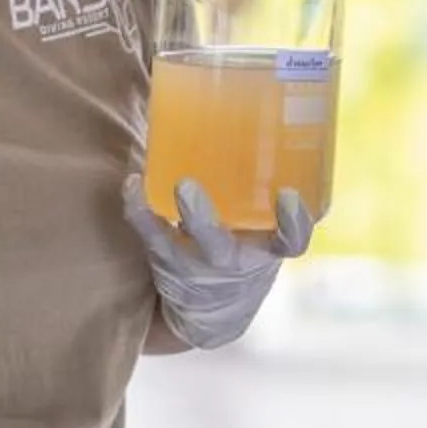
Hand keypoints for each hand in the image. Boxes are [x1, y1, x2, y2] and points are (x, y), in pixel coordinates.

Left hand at [122, 176, 311, 350]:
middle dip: (201, 219)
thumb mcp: (271, 237)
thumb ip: (273, 194)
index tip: (289, 195)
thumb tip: (274, 114)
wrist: (215, 313)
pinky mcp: (165, 261)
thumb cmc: (248, 252)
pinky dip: (138, 210)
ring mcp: (193, 265)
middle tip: (186, 186)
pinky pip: (149, 238)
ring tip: (144, 181)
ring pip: (173, 246)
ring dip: (156, 216)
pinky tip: (133, 182)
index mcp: (267, 252)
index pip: (291, 242)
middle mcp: (231, 263)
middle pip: (218, 246)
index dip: (293, 222)